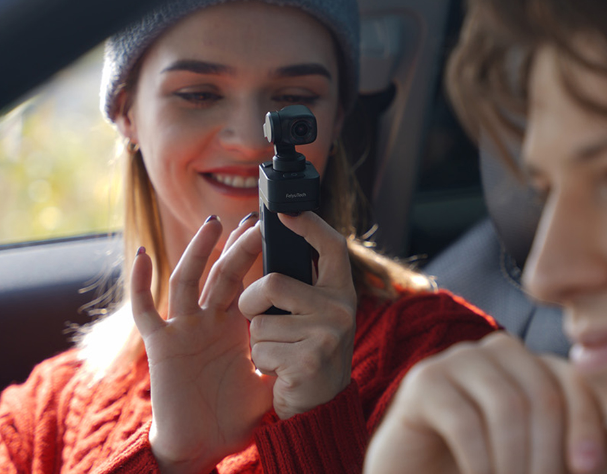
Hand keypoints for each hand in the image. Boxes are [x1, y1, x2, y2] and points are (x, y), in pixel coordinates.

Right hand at [131, 215, 273, 473]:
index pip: (245, 281)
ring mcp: (183, 329)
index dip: (254, 257)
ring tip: (214, 224)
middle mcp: (207, 321)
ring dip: (198, 251)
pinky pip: (145, 310)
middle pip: (222, 273)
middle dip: (236, 246)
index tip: (272, 232)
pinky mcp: (161, 345)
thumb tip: (324, 342)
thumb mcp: (269, 379)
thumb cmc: (234, 417)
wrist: (203, 447)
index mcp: (232, 327)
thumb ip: (288, 356)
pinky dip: (140, 284)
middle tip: (253, 219)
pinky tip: (143, 257)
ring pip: (188, 280)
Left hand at [237, 211, 357, 419]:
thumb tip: (274, 238)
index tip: (285, 213)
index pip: (332, 246)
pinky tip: (282, 370)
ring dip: (259, 339)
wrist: (322, 405)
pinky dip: (262, 361)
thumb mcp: (317, 313)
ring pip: (261, 320)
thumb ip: (303, 285)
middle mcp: (341, 308)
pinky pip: (261, 349)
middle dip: (252, 301)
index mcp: (342, 291)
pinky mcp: (309, 360)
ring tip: (280, 351)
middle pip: (274, 283)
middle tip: (259, 316)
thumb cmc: (310, 352)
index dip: (310, 225)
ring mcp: (328, 334)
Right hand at [363, 332, 606, 473]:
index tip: (590, 471)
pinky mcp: (425, 381)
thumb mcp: (548, 464)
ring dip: (515, 463)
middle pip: (543, 394)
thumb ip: (592, 450)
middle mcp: (500, 353)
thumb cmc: (488, 472)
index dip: (589, 425)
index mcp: (535, 367)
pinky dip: (480, 462)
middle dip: (550, 456)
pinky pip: (465, 419)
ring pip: (507, 405)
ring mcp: (460, 361)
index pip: (577, 380)